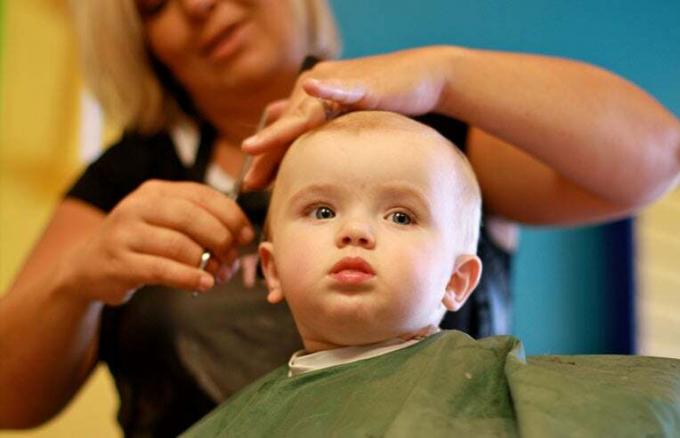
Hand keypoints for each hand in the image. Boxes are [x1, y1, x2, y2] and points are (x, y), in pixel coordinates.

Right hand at [65, 180, 253, 304]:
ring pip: (179, 245)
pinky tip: (204, 284)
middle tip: (233, 257)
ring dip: (207, 263)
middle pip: (192, 217)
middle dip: (221, 238)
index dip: (230, 214)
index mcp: (156, 191)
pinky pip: (162, 269)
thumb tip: (242, 236)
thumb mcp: (166, 223)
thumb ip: (200, 223)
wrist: (88, 267)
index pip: (202, 194)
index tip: (246, 235)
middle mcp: (138, 206)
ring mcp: (125, 233)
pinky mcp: (118, 263)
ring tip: (219, 275)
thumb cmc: (141, 245)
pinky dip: (189, 278)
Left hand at [241, 47, 450, 188]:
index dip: (268, 157)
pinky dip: (324, 90)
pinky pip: (340, 88)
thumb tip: (303, 149)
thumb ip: (325, 131)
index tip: (253, 184)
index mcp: (311, 97)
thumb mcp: (350, 121)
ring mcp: (336, 82)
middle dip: (266, 154)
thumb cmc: (387, 102)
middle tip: (249, 183)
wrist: (422, 78)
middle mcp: (317, 86)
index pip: (285, 131)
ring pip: (303, 114)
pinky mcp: (360, 84)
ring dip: (279, 132)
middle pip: (287, 126)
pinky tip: (310, 88)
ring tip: (256, 148)